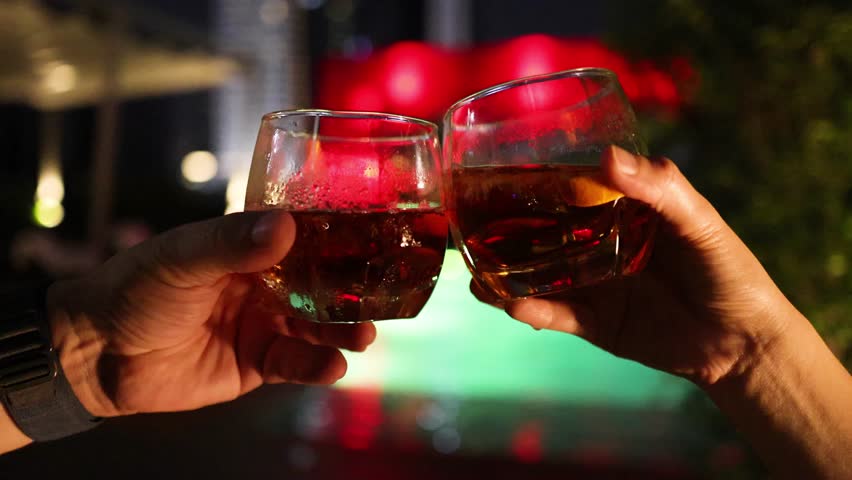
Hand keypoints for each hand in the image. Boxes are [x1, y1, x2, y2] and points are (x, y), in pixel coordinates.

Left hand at [47, 211, 375, 417]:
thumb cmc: (132, 289)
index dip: (340, 237)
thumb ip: (231, 244)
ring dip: (344, 330)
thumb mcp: (180, 258)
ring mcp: (264, 323)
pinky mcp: (257, 363)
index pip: (305, 236)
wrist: (95, 355)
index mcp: (248, 247)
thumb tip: (285, 226)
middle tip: (384, 290)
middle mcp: (264, 282)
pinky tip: (333, 367)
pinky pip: (295, 365)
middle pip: (321, 282)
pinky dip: (316, 366)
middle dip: (353, 288)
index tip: (374, 235)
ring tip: (364, 334)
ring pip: (317, 326)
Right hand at [473, 146, 793, 386]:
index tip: (494, 174)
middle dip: (503, 230)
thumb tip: (607, 157)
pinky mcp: (595, 323)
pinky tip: (511, 304)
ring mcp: (594, 284)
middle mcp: (599, 245)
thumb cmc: (728, 270)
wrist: (743, 343)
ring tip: (473, 274)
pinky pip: (556, 315)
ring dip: (503, 275)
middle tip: (464, 225)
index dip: (532, 184)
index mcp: (621, 212)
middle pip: (541, 233)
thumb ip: (659, 189)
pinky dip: (532, 310)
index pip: (568, 192)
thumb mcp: (700, 221)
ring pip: (538, 276)